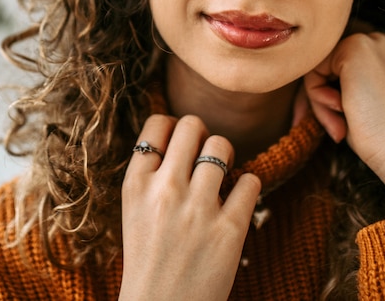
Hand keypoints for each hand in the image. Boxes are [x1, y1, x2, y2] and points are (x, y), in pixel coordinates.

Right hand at [119, 114, 260, 300]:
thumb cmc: (149, 260)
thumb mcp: (134, 210)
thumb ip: (151, 174)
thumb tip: (180, 135)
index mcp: (136, 185)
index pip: (157, 124)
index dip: (172, 126)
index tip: (179, 143)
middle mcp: (165, 190)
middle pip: (192, 126)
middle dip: (202, 135)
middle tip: (204, 154)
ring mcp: (198, 209)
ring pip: (221, 146)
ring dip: (225, 157)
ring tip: (221, 176)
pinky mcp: (230, 229)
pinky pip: (250, 181)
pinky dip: (248, 187)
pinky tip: (237, 201)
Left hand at [301, 30, 384, 208]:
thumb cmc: (382, 136)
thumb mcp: (363, 100)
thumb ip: (344, 82)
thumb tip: (312, 79)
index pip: (341, 68)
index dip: (331, 97)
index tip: (337, 126)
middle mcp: (383, 39)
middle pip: (328, 65)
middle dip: (323, 99)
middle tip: (338, 129)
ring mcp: (370, 40)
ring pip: (318, 67)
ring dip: (320, 102)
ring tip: (340, 125)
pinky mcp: (355, 48)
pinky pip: (313, 70)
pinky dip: (316, 96)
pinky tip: (340, 111)